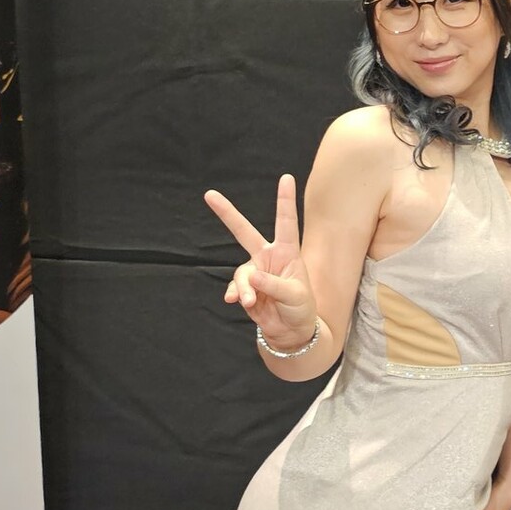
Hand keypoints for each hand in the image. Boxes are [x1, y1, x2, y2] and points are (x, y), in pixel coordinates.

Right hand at [204, 174, 316, 349]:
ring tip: (250, 302)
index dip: (285, 200)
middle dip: (227, 214)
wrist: (291, 332)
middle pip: (244, 231)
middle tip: (209, 195)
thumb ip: (273, 285)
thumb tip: (252, 278)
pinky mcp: (246, 288)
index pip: (286, 222)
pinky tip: (239, 302)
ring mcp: (255, 272)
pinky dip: (237, 294)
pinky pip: (236, 287)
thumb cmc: (301, 309)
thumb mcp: (295, 296)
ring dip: (245, 287)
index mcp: (288, 252)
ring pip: (241, 272)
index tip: (286, 177)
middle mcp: (269, 257)